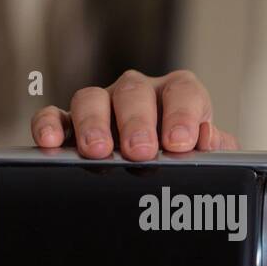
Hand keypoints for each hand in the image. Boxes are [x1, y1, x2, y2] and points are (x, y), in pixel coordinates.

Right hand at [30, 68, 239, 160]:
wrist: (169, 173)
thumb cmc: (190, 156)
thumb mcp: (209, 154)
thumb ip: (216, 147)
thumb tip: (207, 138)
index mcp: (179, 95)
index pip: (183, 92)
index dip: (182, 115)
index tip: (179, 142)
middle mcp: (141, 93)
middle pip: (134, 92)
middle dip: (136, 122)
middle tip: (140, 151)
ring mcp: (105, 105)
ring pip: (92, 99)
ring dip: (93, 124)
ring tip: (98, 151)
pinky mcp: (73, 123)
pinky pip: (57, 116)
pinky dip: (50, 125)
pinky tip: (51, 142)